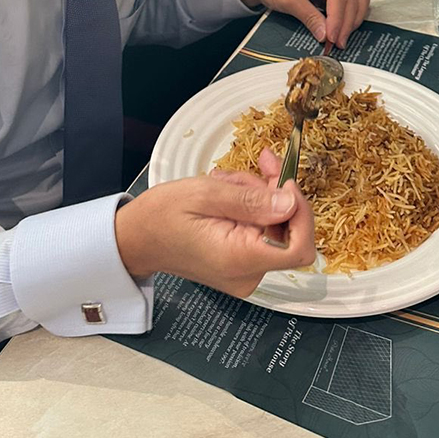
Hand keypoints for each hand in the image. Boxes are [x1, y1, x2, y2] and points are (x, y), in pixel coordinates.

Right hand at [114, 148, 315, 297]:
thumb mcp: (205, 194)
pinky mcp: (241, 265)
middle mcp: (247, 274)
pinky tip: (228, 194)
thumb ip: (251, 200)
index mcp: (239, 259)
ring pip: (275, 227)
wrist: (136, 239)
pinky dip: (251, 208)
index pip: (299, 248)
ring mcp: (245, 273)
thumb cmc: (161, 216)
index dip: (302, 213)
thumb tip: (290, 202)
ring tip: (226, 182)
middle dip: (275, 193)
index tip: (286, 183)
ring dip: (258, 196)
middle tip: (258, 163)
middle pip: (288, 232)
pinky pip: (261, 232)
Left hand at [231, 0, 370, 46]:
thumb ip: (308, 16)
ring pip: (356, 2)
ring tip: (338, 39)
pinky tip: (339, 30)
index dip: (337, 20)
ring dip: (351, 22)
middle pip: (351, 0)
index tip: (332, 37)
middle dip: (345, 25)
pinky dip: (348, 19)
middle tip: (336, 44)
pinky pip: (350, 4)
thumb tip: (325, 33)